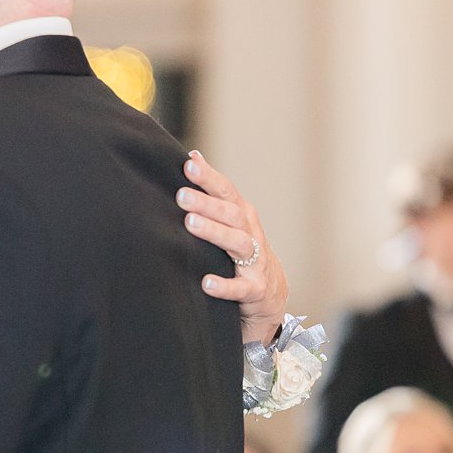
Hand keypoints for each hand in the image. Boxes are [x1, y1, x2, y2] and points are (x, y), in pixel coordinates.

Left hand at [177, 151, 288, 345]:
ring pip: (237, 243)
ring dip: (214, 232)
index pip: (225, 191)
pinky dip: (224, 285)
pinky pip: (240, 288)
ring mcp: (255, 262)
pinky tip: (207, 283)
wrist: (270, 295)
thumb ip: (212, 192)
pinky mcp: (255, 290)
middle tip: (181, 195)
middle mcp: (250, 234)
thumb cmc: (243, 251)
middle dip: (206, 203)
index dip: (208, 178)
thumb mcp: (230, 220)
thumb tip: (192, 157)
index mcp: (241, 216)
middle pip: (231, 214)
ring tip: (190, 224)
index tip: (188, 165)